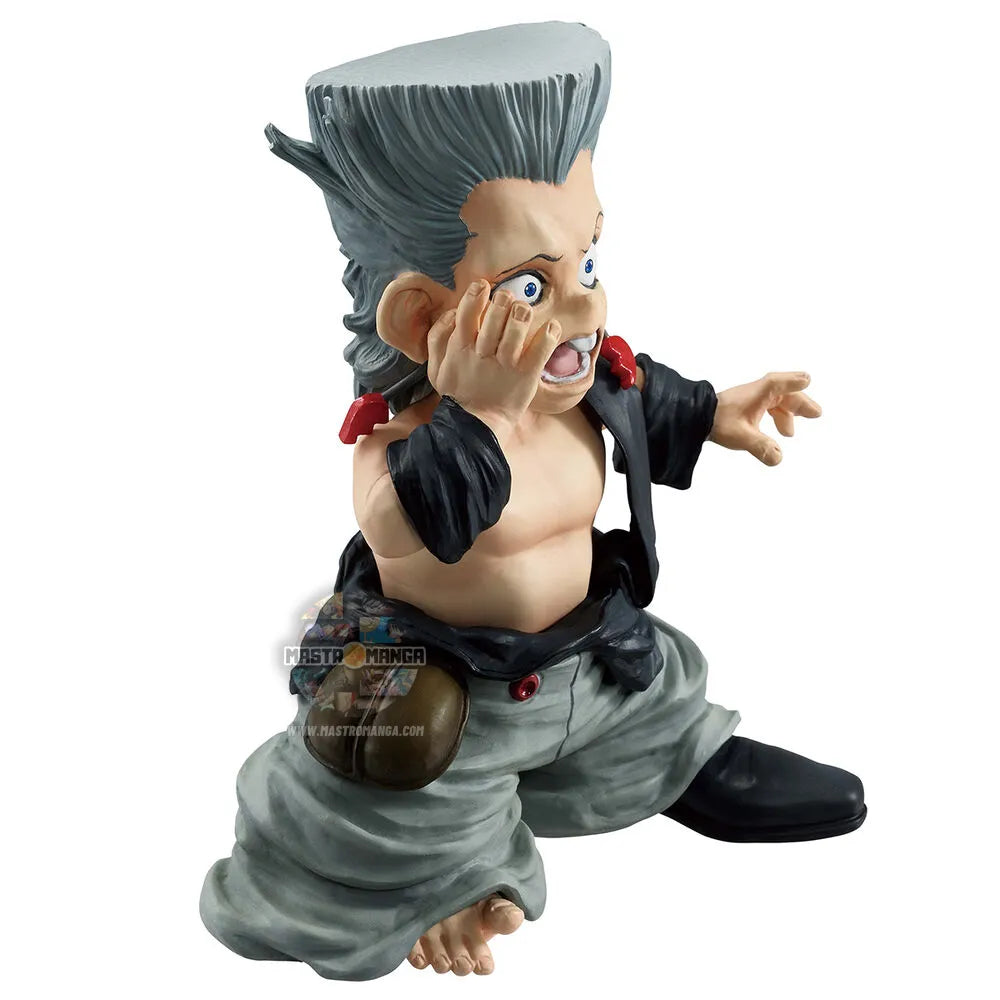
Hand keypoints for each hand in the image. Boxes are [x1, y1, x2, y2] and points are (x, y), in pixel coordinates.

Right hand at [426, 279, 561, 439]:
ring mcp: (507, 363)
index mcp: (460, 347)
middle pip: (496, 313)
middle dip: (504, 300)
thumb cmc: (457, 392)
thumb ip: (438, 337)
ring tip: (524, 313)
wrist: (476, 426)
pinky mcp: (526, 374)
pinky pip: (541, 348)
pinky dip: (549, 333)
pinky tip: (551, 327)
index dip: (476, 293)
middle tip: (508, 301)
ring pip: (519, 325)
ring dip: (523, 312)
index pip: (467, 311)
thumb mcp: (436, 367)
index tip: (483, 286)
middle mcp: (483, 352)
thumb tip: (451, 312)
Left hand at [709, 371, 821, 465]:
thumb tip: (778, 458)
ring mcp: (750, 398)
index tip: (807, 379)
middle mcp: (757, 391)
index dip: (795, 381)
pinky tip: (774, 432)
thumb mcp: (742, 437)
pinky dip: (774, 416)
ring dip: (786, 414)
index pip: (782, 382)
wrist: (694, 418)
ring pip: (775, 401)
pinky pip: (766, 407)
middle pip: (784, 393)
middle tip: (815, 414)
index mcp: (761, 392)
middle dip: (800, 404)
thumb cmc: (718, 422)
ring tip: (790, 434)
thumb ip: (761, 447)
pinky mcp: (744, 405)